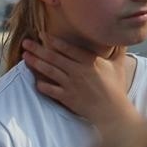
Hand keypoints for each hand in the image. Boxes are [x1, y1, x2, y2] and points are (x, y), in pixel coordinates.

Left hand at [22, 33, 139, 126]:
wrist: (113, 111)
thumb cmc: (116, 88)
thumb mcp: (118, 65)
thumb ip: (118, 49)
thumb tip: (121, 35)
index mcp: (90, 61)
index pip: (68, 48)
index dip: (54, 41)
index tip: (42, 35)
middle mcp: (78, 71)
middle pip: (54, 57)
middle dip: (39, 49)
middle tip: (26, 43)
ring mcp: (71, 84)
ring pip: (50, 71)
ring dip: (36, 63)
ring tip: (25, 57)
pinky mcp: (68, 98)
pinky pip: (51, 91)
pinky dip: (42, 86)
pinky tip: (34, 81)